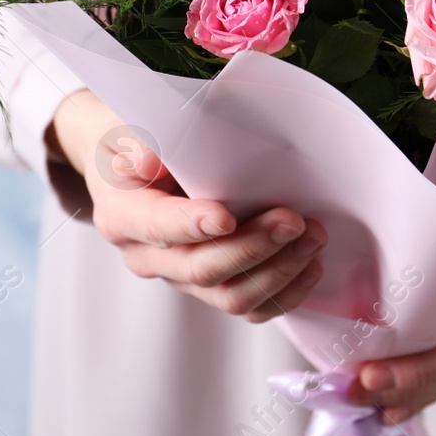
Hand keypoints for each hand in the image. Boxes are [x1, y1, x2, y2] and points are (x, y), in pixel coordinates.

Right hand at [48, 90, 325, 322]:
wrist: (126, 161)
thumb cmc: (133, 140)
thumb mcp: (127, 129)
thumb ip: (142, 143)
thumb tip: (150, 161)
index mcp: (123, 216)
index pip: (157, 228)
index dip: (191, 225)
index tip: (227, 217)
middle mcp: (148, 256)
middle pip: (200, 269)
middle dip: (252, 248)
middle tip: (292, 221)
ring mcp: (179, 277)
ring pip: (230, 296)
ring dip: (278, 272)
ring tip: (312, 239)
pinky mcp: (208, 287)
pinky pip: (249, 307)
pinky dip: (284, 292)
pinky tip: (310, 266)